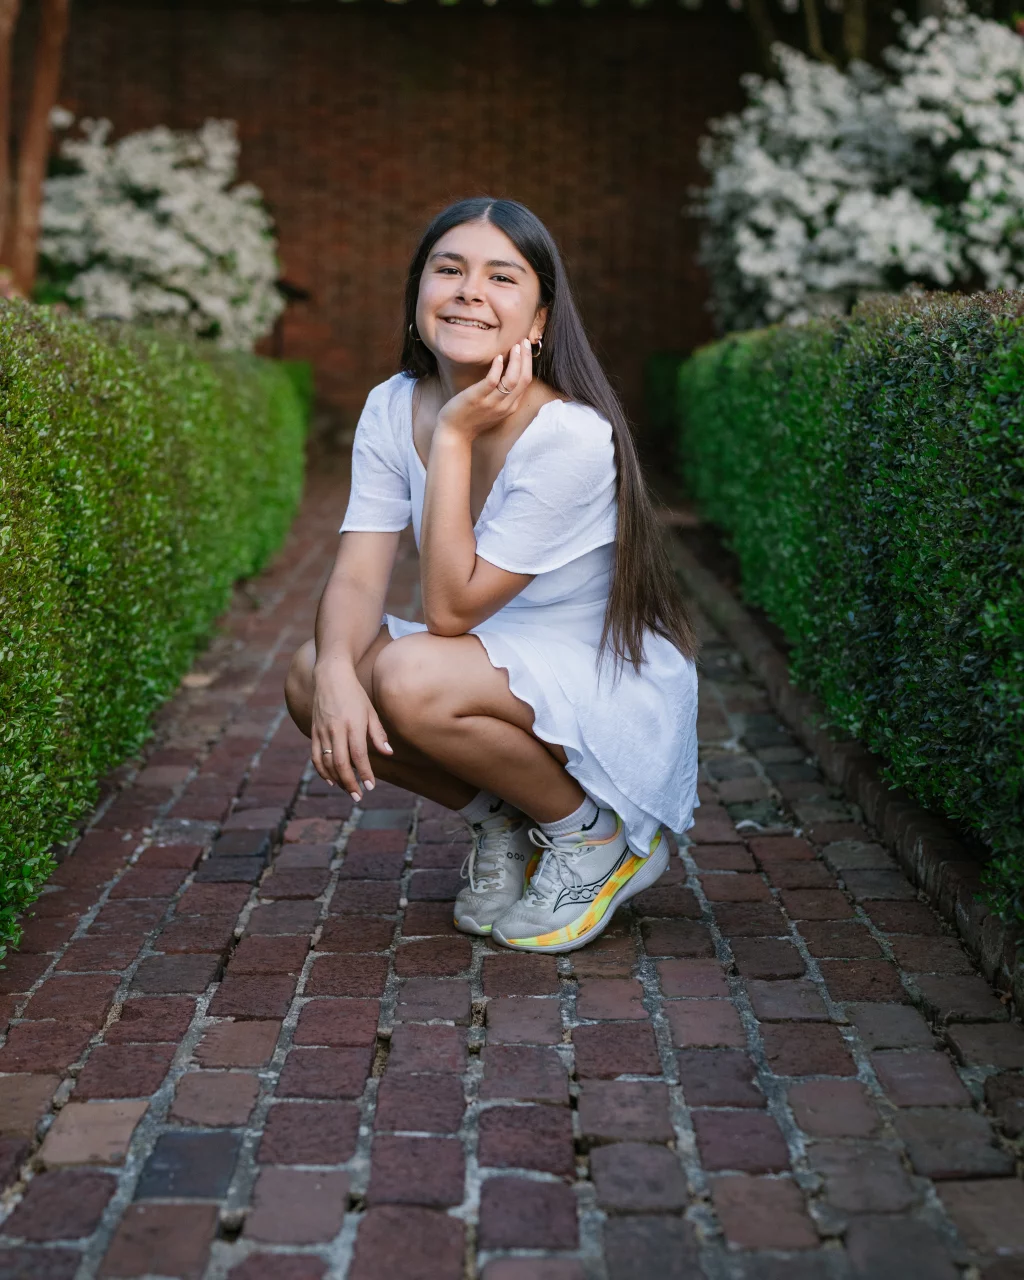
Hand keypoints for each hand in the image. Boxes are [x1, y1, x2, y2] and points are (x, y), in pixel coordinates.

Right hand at [310, 662, 392, 801]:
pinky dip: (322, 771)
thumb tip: (388, 753)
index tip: (371, 786)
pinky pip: (315, 756)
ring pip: (326, 762)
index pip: (358, 755)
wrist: (330, 677)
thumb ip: (377, 733)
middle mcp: (336, 729)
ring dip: (337, 780)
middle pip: (341, 763)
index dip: (365, 773)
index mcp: (353, 724)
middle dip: (350, 783)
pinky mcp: (313, 731)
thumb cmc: (355, 694)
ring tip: (348, 790)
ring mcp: (322, 731)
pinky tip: (331, 780)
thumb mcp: (370, 711)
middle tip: (359, 796)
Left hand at [436, 339, 532, 441]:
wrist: (454, 434)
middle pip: (523, 379)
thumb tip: (505, 371)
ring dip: (516, 361)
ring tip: (515, 346)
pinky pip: (492, 381)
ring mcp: (491, 403)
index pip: (526, 382)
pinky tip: (497, 357)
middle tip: (524, 341)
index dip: (528, 363)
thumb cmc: (471, 419)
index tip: (526, 348)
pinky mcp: (477, 399)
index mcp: (510, 406)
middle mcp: (504, 406)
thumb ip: (502, 394)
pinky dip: (497, 368)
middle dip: (526, 358)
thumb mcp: (493, 408)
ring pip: (512, 380)